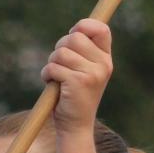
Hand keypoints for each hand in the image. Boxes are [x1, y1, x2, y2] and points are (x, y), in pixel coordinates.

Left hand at [43, 19, 114, 135]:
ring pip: (61, 53)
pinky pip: (53, 67)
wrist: (75, 126)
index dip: (83, 26)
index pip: (100, 28)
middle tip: (60, 65)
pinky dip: (47, 75)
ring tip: (57, 78)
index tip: (73, 36)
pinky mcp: (79, 82)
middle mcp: (103, 65)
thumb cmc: (74, 95)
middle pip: (74, 38)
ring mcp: (93, 74)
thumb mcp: (84, 70)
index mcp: (106, 59)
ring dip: (52, 64)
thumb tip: (75, 30)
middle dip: (60, 48)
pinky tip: (53, 86)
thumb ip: (82, 51)